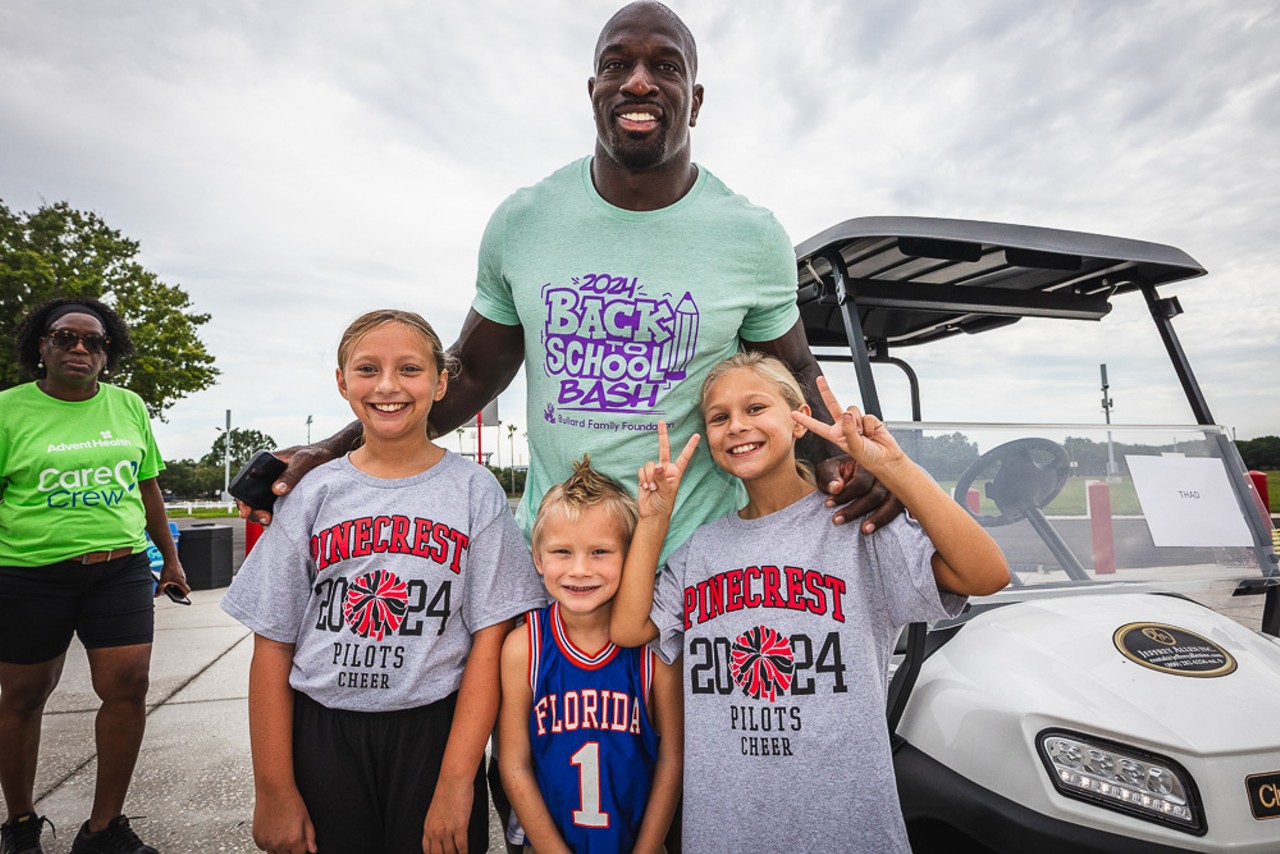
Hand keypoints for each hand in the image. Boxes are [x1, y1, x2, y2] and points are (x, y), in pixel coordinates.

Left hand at [155, 560, 189, 597]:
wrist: (170, 558)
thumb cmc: (168, 569)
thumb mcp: (162, 581)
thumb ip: (159, 589)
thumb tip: (156, 596)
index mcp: (181, 582)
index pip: (187, 591)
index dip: (184, 595)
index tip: (180, 598)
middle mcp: (183, 578)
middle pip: (182, 587)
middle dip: (177, 591)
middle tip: (171, 592)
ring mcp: (181, 574)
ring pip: (179, 582)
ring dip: (175, 585)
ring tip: (167, 585)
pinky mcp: (179, 571)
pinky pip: (177, 578)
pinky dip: (173, 580)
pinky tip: (167, 578)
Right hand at [236, 445, 326, 525]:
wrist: (332, 456)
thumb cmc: (317, 452)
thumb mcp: (304, 460)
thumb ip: (291, 473)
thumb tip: (276, 490)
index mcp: (264, 464)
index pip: (245, 482)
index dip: (242, 498)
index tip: (246, 510)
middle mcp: (267, 476)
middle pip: (250, 497)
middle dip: (252, 511)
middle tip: (263, 519)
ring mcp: (275, 486)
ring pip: (261, 505)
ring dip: (261, 515)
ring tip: (269, 521)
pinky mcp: (285, 496)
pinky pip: (275, 508)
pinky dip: (274, 516)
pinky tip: (278, 521)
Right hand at [252, 787, 316, 853]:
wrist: (273, 789)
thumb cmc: (290, 800)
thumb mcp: (306, 818)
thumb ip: (310, 836)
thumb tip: (313, 849)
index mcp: (293, 840)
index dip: (302, 849)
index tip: (302, 845)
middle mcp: (278, 843)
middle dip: (291, 850)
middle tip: (292, 837)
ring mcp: (266, 841)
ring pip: (273, 853)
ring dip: (279, 848)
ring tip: (283, 832)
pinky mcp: (257, 837)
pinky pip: (263, 847)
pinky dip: (268, 843)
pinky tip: (273, 832)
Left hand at [422, 780, 472, 853]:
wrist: (453, 779)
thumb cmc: (447, 791)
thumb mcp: (436, 812)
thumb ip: (438, 825)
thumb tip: (443, 835)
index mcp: (428, 827)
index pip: (427, 850)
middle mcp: (435, 830)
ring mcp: (447, 830)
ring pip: (450, 853)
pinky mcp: (459, 827)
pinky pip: (462, 847)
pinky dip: (465, 852)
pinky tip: (466, 853)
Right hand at [636, 421, 698, 519]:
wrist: (652, 513)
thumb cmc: (664, 504)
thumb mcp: (667, 492)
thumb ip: (662, 478)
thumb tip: (657, 466)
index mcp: (676, 472)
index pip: (684, 456)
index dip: (690, 446)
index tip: (697, 435)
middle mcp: (666, 469)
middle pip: (664, 449)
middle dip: (662, 435)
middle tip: (661, 422)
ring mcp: (655, 471)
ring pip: (650, 464)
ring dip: (649, 476)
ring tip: (652, 488)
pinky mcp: (645, 475)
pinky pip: (642, 470)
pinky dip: (643, 479)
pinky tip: (646, 487)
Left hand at [797, 378, 904, 532]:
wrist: (886, 458)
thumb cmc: (869, 457)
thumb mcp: (854, 447)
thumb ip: (849, 430)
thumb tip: (846, 412)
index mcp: (835, 435)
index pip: (817, 426)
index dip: (805, 420)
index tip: (793, 413)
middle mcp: (843, 426)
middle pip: (833, 405)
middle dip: (826, 391)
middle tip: (820, 379)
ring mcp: (855, 421)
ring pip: (852, 410)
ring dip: (859, 423)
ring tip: (864, 435)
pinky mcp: (868, 419)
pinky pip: (867, 416)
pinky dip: (870, 425)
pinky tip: (873, 433)